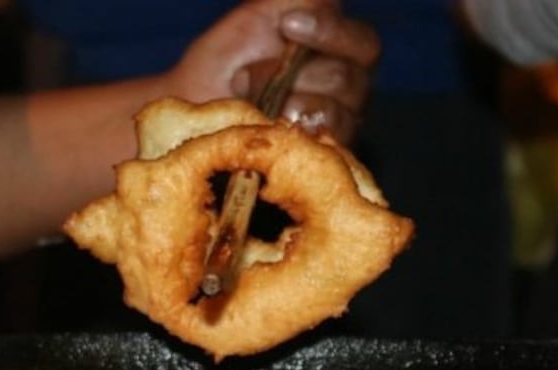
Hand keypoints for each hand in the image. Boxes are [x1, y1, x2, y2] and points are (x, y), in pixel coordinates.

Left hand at [167, 0, 379, 142]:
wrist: (193, 113)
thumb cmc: (222, 66)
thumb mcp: (255, 19)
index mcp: (339, 55)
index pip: (363, 43)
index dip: (331, 31)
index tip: (287, 25)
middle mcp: (347, 94)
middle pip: (347, 79)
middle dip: (291, 74)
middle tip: (245, 77)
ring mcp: (336, 131)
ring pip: (333, 112)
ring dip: (283, 103)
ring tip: (250, 105)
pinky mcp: (319, 161)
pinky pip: (317, 146)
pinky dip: (287, 131)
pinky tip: (265, 125)